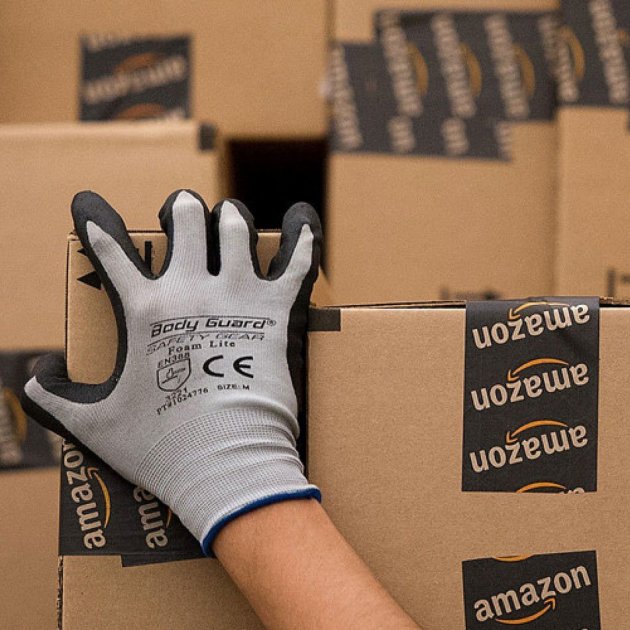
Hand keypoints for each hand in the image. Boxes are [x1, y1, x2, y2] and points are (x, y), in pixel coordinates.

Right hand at [22, 189, 321, 552]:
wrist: (225, 465)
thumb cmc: (162, 447)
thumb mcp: (95, 425)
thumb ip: (57, 399)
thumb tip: (32, 380)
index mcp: (145, 311)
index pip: (111, 252)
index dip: (96, 224)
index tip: (87, 207)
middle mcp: (192, 291)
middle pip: (186, 221)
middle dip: (181, 209)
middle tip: (183, 216)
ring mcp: (238, 297)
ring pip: (236, 229)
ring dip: (230, 218)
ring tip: (228, 220)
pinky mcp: (277, 312)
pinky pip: (296, 263)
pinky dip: (302, 239)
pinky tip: (302, 220)